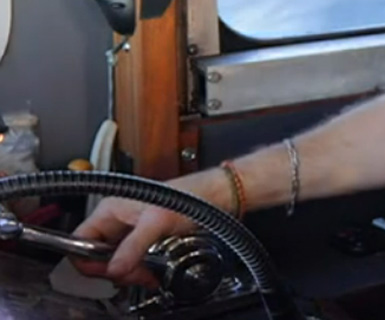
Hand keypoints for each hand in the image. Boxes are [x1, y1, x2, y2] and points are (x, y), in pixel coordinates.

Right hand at [70, 168, 233, 286]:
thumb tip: (113, 269)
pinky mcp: (146, 238)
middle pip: (98, 254)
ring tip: (148, 275)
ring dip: (130, 272)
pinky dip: (141, 270)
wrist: (219, 194)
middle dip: (115, 270)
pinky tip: (153, 273)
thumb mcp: (158, 222)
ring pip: (116, 260)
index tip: (109, 271)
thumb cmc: (192, 195)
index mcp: (110, 208)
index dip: (88, 260)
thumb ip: (134, 246)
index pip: (79, 240)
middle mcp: (117, 218)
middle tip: (136, 275)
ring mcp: (131, 229)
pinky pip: (133, 260)